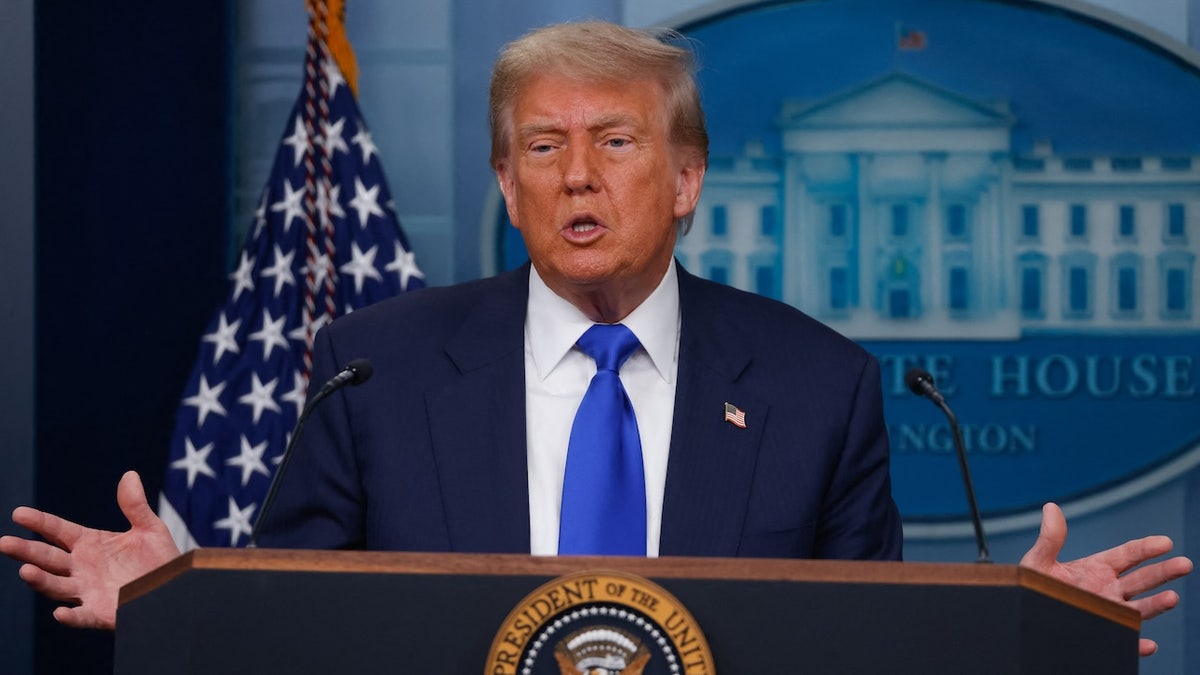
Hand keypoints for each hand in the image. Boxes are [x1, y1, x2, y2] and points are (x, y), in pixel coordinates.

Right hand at [0, 471, 180, 629]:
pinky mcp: (101, 613)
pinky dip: (71, 616)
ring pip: (57, 586)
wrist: (176, 588)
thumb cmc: (160, 559)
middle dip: (27, 551)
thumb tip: (130, 475)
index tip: (19, 514)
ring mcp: (88, 591)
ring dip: (41, 580)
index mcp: (90, 544)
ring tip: (25, 571)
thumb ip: (135, 506)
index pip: (58, 531)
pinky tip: (59, 613)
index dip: (39, 523)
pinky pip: (82, 616)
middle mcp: (82, 567)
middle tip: (5, 542)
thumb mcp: (149, 529)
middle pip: (49, 558)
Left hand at [1019, 502, 1192, 655]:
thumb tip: (1051, 507)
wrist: (1026, 614)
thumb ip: (1050, 539)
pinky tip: (1147, 644)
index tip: (1165, 542)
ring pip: (1140, 608)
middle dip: (1164, 572)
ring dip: (1157, 604)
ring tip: (1172, 598)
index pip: (1129, 555)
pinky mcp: (1103, 633)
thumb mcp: (1039, 561)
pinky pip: (1124, 641)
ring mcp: (1109, 612)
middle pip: (1142, 579)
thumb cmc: (1033, 586)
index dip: (1147, 548)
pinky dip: (1137, 644)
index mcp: (1098, 568)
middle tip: (1185, 564)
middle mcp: (1109, 590)